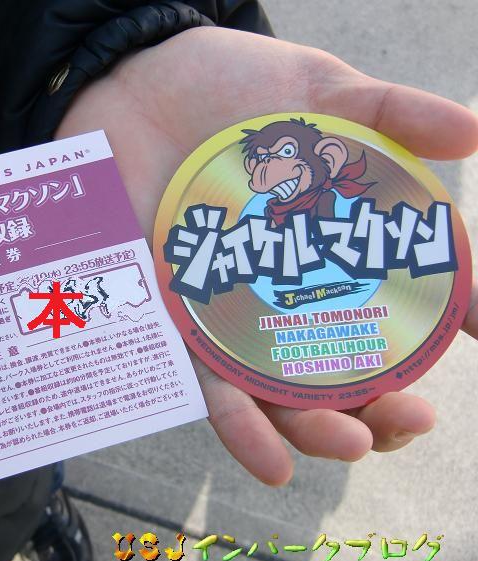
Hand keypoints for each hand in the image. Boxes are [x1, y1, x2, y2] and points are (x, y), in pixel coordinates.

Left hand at [57, 26, 477, 484]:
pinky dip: (240, 427)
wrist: (131, 83)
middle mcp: (283, 292)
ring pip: (277, 394)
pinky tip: (276, 463)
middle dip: (378, 408)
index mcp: (329, 248)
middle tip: (407, 418)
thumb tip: (472, 132)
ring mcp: (227, 312)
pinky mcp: (171, 322)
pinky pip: (205, 385)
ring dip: (317, 429)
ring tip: (352, 443)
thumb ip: (387, 114)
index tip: (466, 336)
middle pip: (337, 370)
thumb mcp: (315, 92)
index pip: (390, 308)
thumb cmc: (223, 88)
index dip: (430, 332)